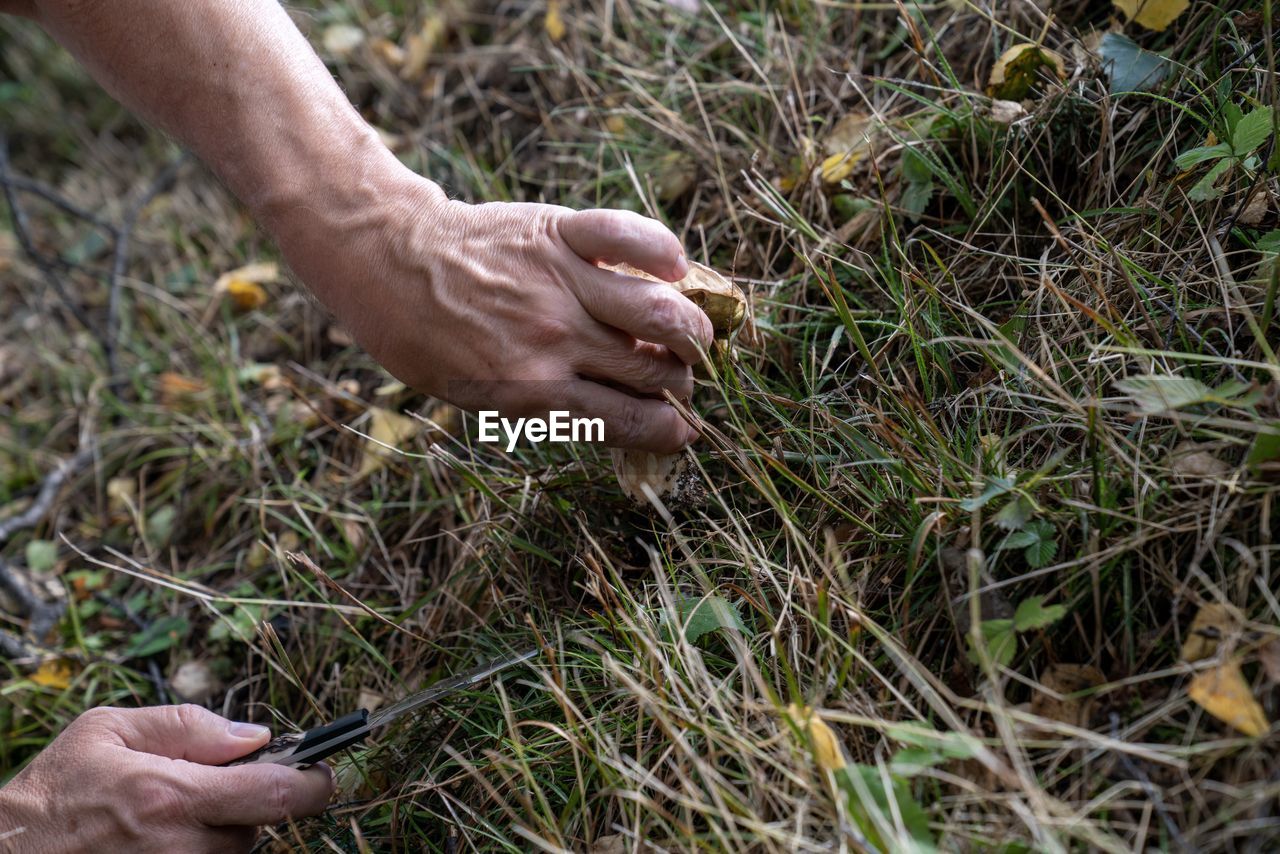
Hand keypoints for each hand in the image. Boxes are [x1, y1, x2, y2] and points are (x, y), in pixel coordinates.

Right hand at [0, 705, 332, 852]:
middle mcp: (180, 847)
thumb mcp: (109, 729)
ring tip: (165, 818)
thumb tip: (254, 736)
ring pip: (233, 853)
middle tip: (207, 787)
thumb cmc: (54, 790)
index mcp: (172, 796)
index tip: (320, 771)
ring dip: (218, 832)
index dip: (312, 782)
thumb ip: (189, 725)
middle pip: (258, 827)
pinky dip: (199, 851)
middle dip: (248, 802)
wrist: (5, 853)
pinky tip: (160, 840)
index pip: (277, 794)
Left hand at [267, 170, 714, 452]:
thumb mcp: (473, 394)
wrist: (386, 261)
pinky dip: (661, 250)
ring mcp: (561, 282)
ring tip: (695, 333)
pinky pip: (628, 236)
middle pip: (651, 370)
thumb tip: (606, 418)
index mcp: (533, 389)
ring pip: (657, 310)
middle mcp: (556, 338)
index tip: (684, 431)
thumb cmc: (424, 338)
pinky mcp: (558, 232)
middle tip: (682, 380)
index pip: (626, 418)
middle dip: (680, 384)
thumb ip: (540, 405)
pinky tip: (675, 268)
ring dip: (691, 328)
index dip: (667, 430)